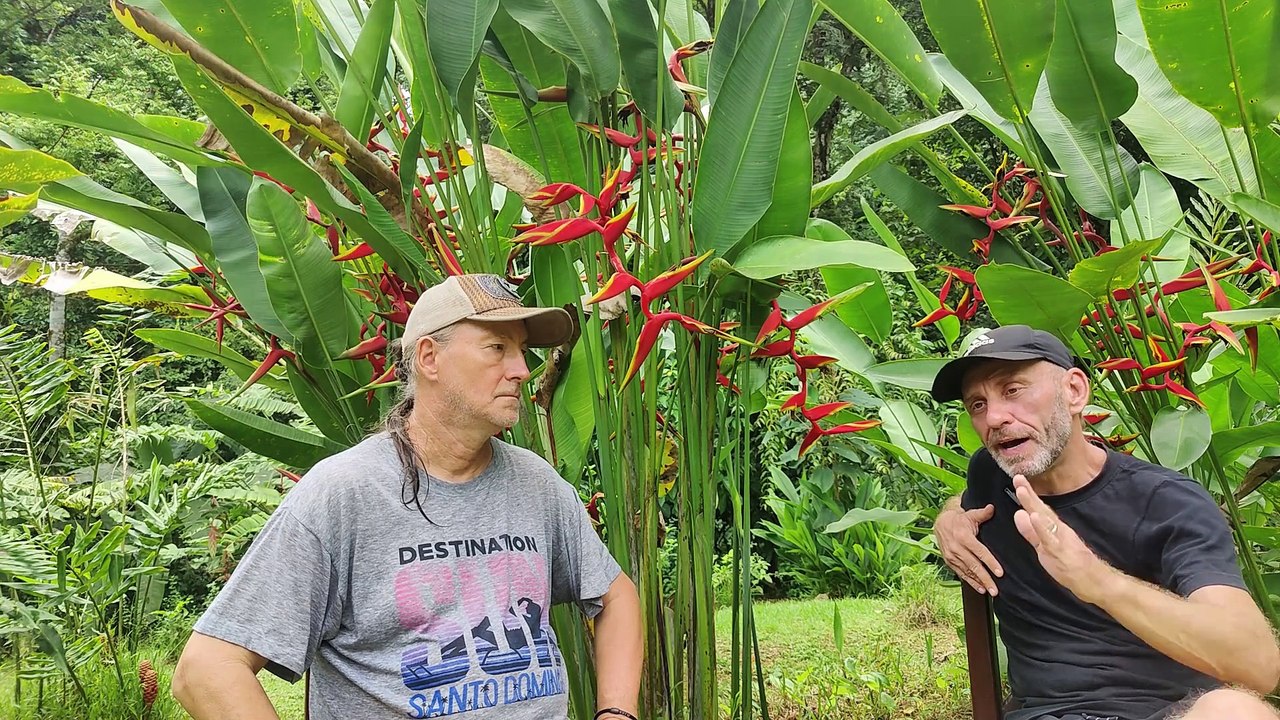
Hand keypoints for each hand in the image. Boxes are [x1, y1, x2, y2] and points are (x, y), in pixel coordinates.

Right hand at [934, 501, 1002, 594]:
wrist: (940, 523)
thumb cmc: (958, 520)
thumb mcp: (970, 514)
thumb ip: (983, 513)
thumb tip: (993, 508)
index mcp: (964, 537)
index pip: (980, 552)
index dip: (990, 563)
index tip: (999, 573)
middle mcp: (957, 548)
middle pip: (974, 566)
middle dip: (986, 579)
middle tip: (995, 589)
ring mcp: (952, 556)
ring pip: (968, 572)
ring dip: (979, 582)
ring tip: (989, 591)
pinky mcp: (950, 561)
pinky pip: (961, 573)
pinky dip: (970, 582)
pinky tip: (979, 588)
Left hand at [1012, 474, 1113, 603]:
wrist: (1092, 581)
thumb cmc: (1069, 564)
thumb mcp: (1044, 546)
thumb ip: (1031, 532)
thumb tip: (1019, 514)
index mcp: (1054, 528)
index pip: (1039, 509)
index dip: (1028, 495)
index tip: (1018, 480)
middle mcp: (1058, 530)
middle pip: (1041, 509)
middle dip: (1028, 494)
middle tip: (1018, 478)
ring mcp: (1060, 539)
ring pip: (1044, 519)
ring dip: (1032, 504)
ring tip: (1022, 490)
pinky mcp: (1061, 551)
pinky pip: (1049, 538)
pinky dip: (1041, 527)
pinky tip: (1033, 517)